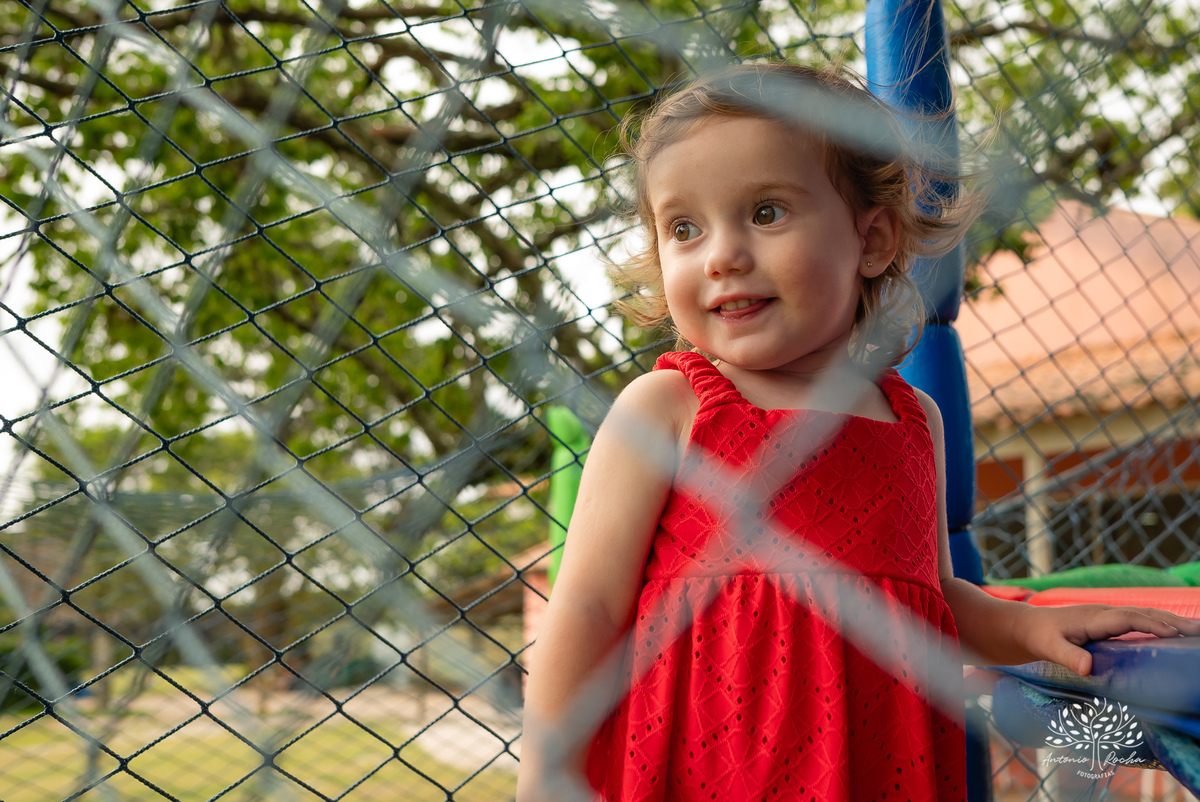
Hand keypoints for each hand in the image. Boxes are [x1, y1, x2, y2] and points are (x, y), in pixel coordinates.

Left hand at [1014, 604, 1199, 676]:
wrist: (1026, 626)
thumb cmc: (1038, 636)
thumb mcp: (1048, 648)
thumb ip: (1067, 656)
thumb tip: (1087, 668)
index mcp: (1094, 618)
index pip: (1128, 619)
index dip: (1152, 624)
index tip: (1175, 633)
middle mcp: (1104, 614)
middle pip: (1143, 613)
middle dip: (1172, 620)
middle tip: (1198, 630)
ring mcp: (1107, 617)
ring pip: (1144, 615)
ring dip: (1170, 621)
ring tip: (1196, 630)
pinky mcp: (1108, 623)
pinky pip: (1139, 622)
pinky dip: (1159, 624)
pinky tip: (1174, 633)